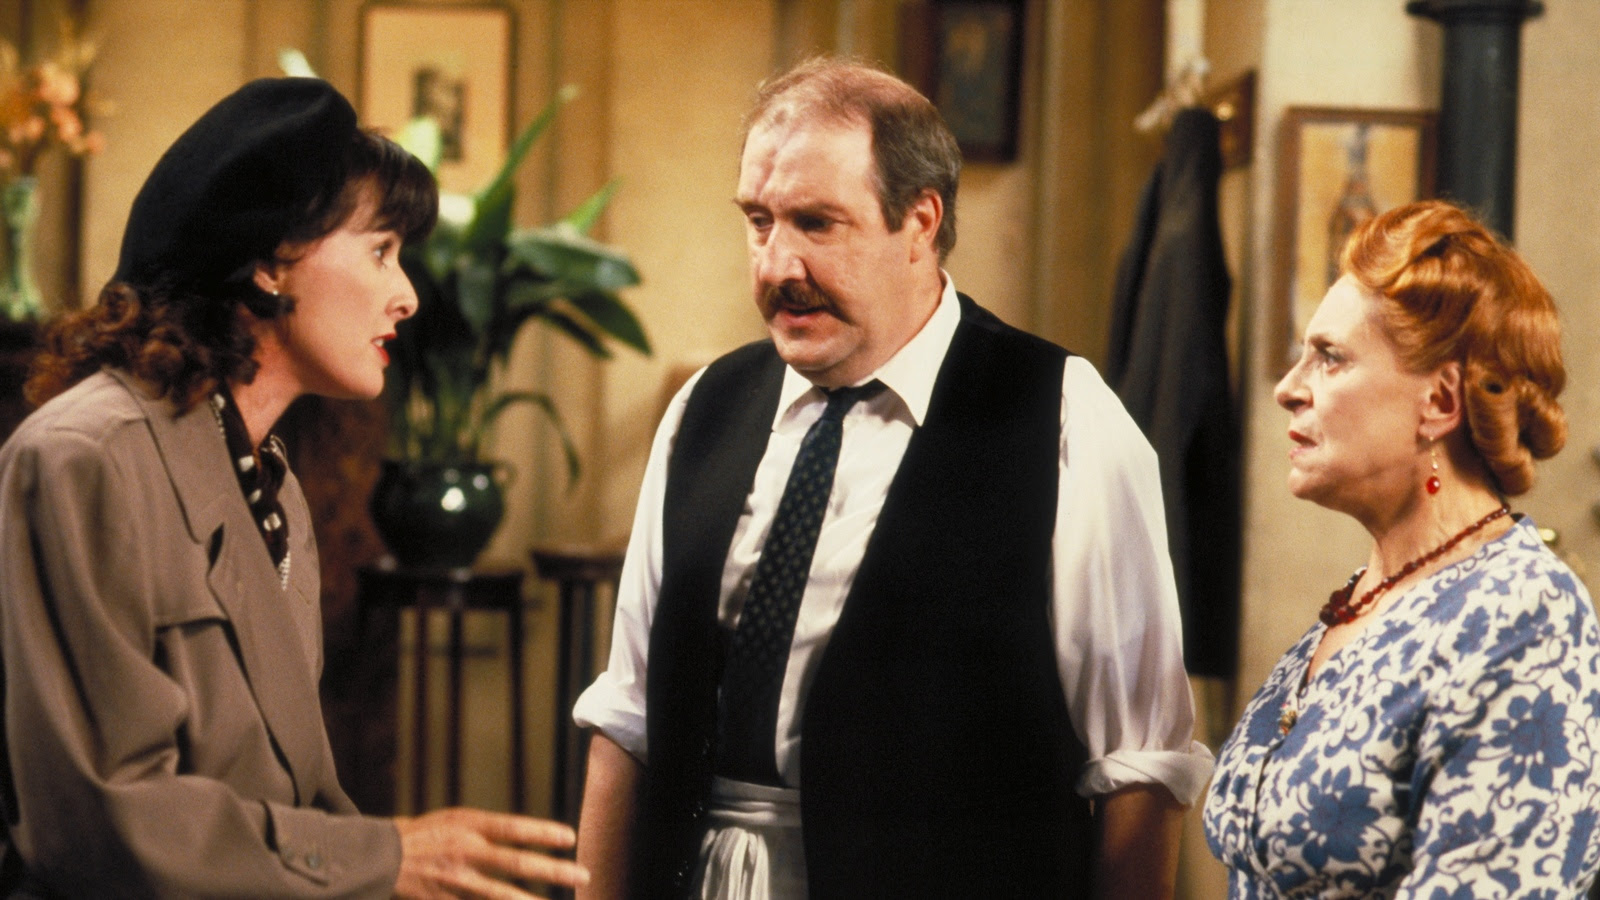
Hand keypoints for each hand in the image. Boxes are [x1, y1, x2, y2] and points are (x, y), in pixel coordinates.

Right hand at [392, 807, 589, 898]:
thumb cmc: (429, 835)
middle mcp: (464, 852)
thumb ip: (491, 830)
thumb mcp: (458, 820)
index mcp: (468, 826)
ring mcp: (454, 881)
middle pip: (514, 863)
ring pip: (498, 895)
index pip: (512, 828)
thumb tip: (531, 837)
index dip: (543, 833)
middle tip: (583, 875)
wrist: (382, 856)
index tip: (571, 838)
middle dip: (552, 870)